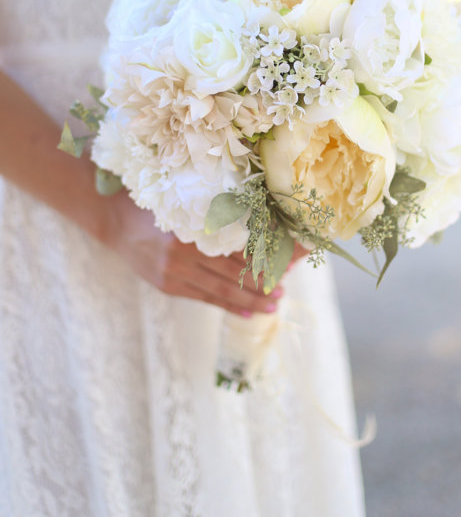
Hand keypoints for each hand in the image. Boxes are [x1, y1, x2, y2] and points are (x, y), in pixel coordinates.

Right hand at [100, 190, 281, 316]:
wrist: (118, 223)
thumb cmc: (159, 208)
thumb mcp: (187, 207)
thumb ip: (215, 217)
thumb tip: (259, 226)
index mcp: (192, 228)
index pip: (236, 246)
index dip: (261, 257)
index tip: (284, 263)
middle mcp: (183, 253)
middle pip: (231, 271)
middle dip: (260, 283)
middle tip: (283, 291)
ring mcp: (174, 273)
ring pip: (220, 289)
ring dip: (248, 299)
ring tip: (271, 306)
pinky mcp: (168, 286)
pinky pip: (203, 298)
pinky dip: (225, 305)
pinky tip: (245, 312)